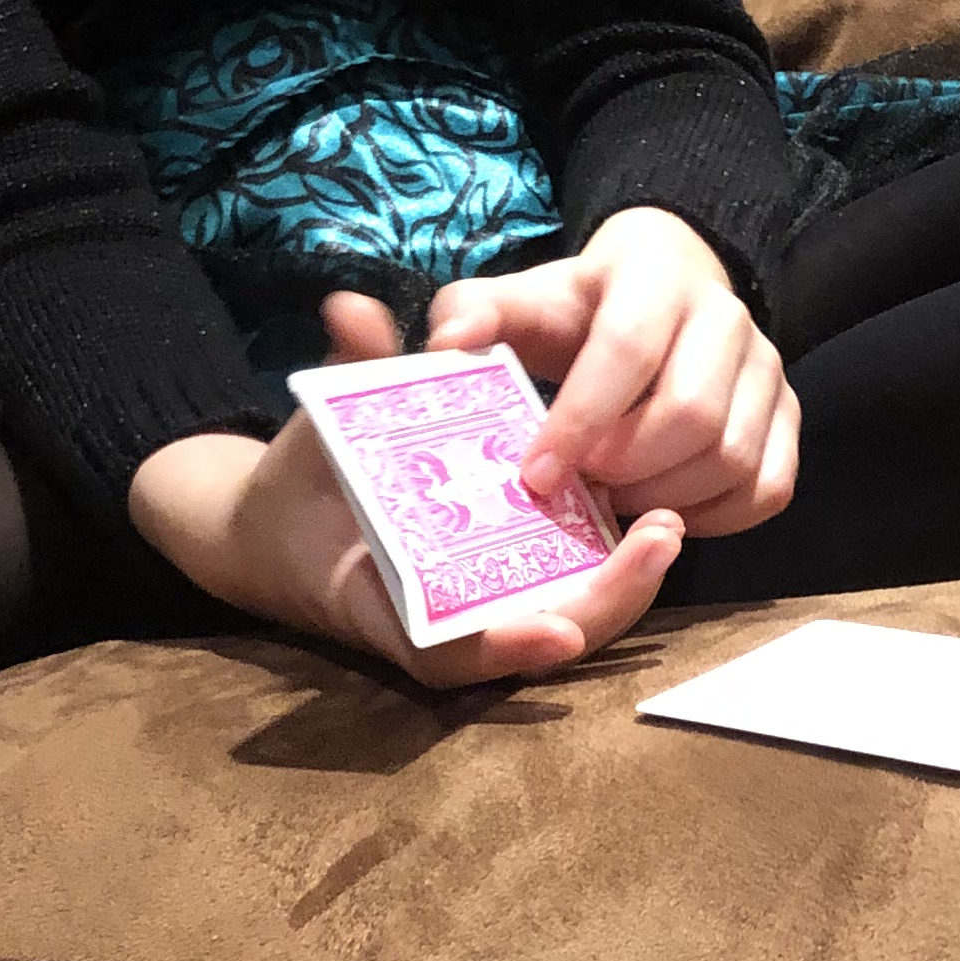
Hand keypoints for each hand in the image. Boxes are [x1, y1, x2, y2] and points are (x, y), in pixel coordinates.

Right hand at [124, 293, 681, 685]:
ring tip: (671, 524)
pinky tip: (656, 516)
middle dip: (603, 601)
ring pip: (567, 619)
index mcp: (386, 607)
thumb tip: (350, 308)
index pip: (450, 652)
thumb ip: (346, 376)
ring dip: (624, 584)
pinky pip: (567, 588)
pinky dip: (609, 566)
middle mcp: (442, 623)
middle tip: (658, 539)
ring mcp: (482, 609)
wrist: (288, 529)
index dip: (504, 646)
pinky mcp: (508, 586)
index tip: (558, 630)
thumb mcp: (315, 433)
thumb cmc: (300, 486)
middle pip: (536, 639)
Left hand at [423, 205, 798, 538]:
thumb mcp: (526, 299)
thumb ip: (476, 312)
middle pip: (691, 416)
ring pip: (732, 459)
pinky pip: (768, 488)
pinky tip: (662, 511)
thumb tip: (447, 343)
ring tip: (611, 500)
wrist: (664, 289)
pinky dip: (714, 518)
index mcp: (657, 278)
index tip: (533, 476)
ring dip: (664, 498)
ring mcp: (769, 370)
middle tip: (577, 490)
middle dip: (625, 468)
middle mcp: (729, 318)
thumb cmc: (582, 309)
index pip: (627, 350)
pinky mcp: (789, 417)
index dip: (579, 420)